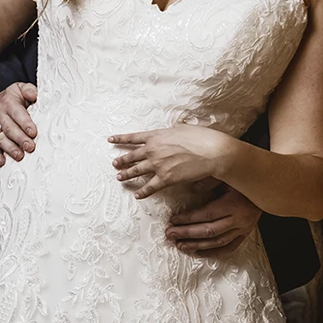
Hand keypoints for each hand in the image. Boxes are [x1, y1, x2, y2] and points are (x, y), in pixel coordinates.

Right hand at [0, 81, 37, 165]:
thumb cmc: (14, 98)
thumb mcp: (21, 88)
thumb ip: (28, 89)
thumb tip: (33, 95)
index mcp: (8, 103)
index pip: (17, 113)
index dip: (25, 123)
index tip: (33, 131)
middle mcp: (0, 116)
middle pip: (9, 128)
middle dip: (19, 138)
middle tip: (30, 146)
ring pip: (0, 139)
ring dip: (10, 148)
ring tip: (19, 155)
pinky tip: (2, 161)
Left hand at [108, 126, 230, 198]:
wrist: (211, 151)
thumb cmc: (201, 137)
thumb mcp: (183, 127)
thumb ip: (174, 129)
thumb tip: (174, 128)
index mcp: (156, 136)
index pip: (133, 138)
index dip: (121, 139)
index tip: (110, 139)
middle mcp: (153, 150)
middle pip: (132, 156)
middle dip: (122, 160)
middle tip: (114, 164)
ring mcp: (157, 165)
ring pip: (136, 171)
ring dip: (126, 175)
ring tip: (119, 177)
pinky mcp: (165, 178)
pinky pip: (150, 187)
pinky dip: (142, 192)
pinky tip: (137, 195)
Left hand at [165, 183, 261, 256]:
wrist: (267, 187)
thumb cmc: (243, 179)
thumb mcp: (227, 175)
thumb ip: (209, 181)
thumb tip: (191, 189)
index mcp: (233, 204)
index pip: (206, 215)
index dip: (188, 219)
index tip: (172, 220)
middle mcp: (239, 219)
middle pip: (209, 231)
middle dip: (186, 233)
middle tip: (169, 234)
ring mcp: (243, 229)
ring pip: (217, 242)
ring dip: (196, 245)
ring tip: (180, 245)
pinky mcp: (245, 234)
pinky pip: (228, 247)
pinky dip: (213, 252)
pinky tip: (198, 252)